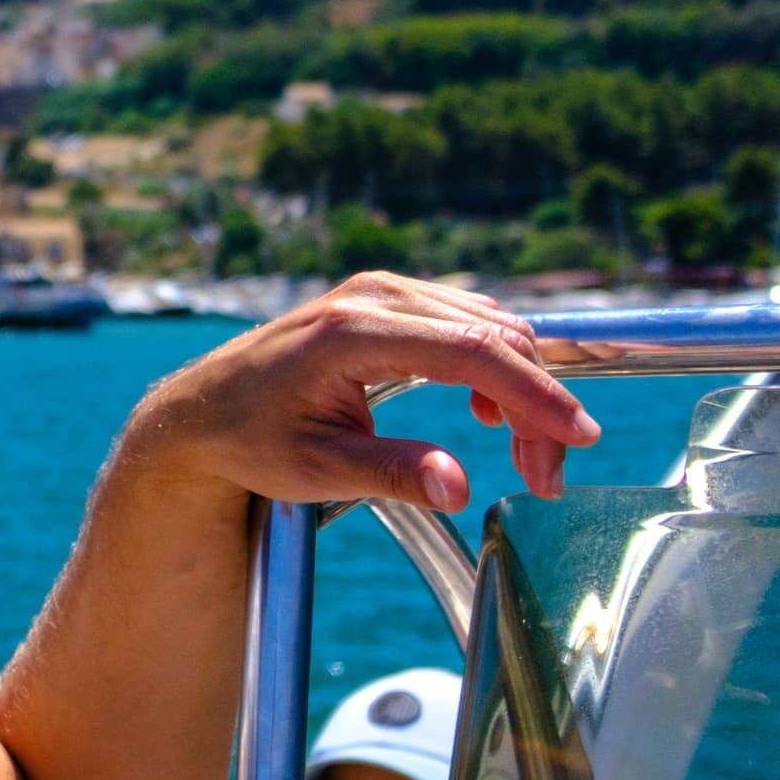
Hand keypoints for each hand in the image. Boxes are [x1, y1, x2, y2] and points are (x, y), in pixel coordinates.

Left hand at [127, 273, 602, 514]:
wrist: (201, 413)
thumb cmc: (251, 441)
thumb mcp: (315, 469)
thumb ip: (391, 474)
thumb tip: (459, 487)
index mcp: (353, 332)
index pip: (473, 352)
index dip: (535, 396)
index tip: (579, 438)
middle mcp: (373, 297)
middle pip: (494, 339)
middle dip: (536, 407)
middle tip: (546, 478)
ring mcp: (381, 292)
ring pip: (490, 330)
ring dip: (522, 391)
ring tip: (525, 458)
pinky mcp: (387, 302)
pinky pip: (467, 325)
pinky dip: (494, 370)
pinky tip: (484, 417)